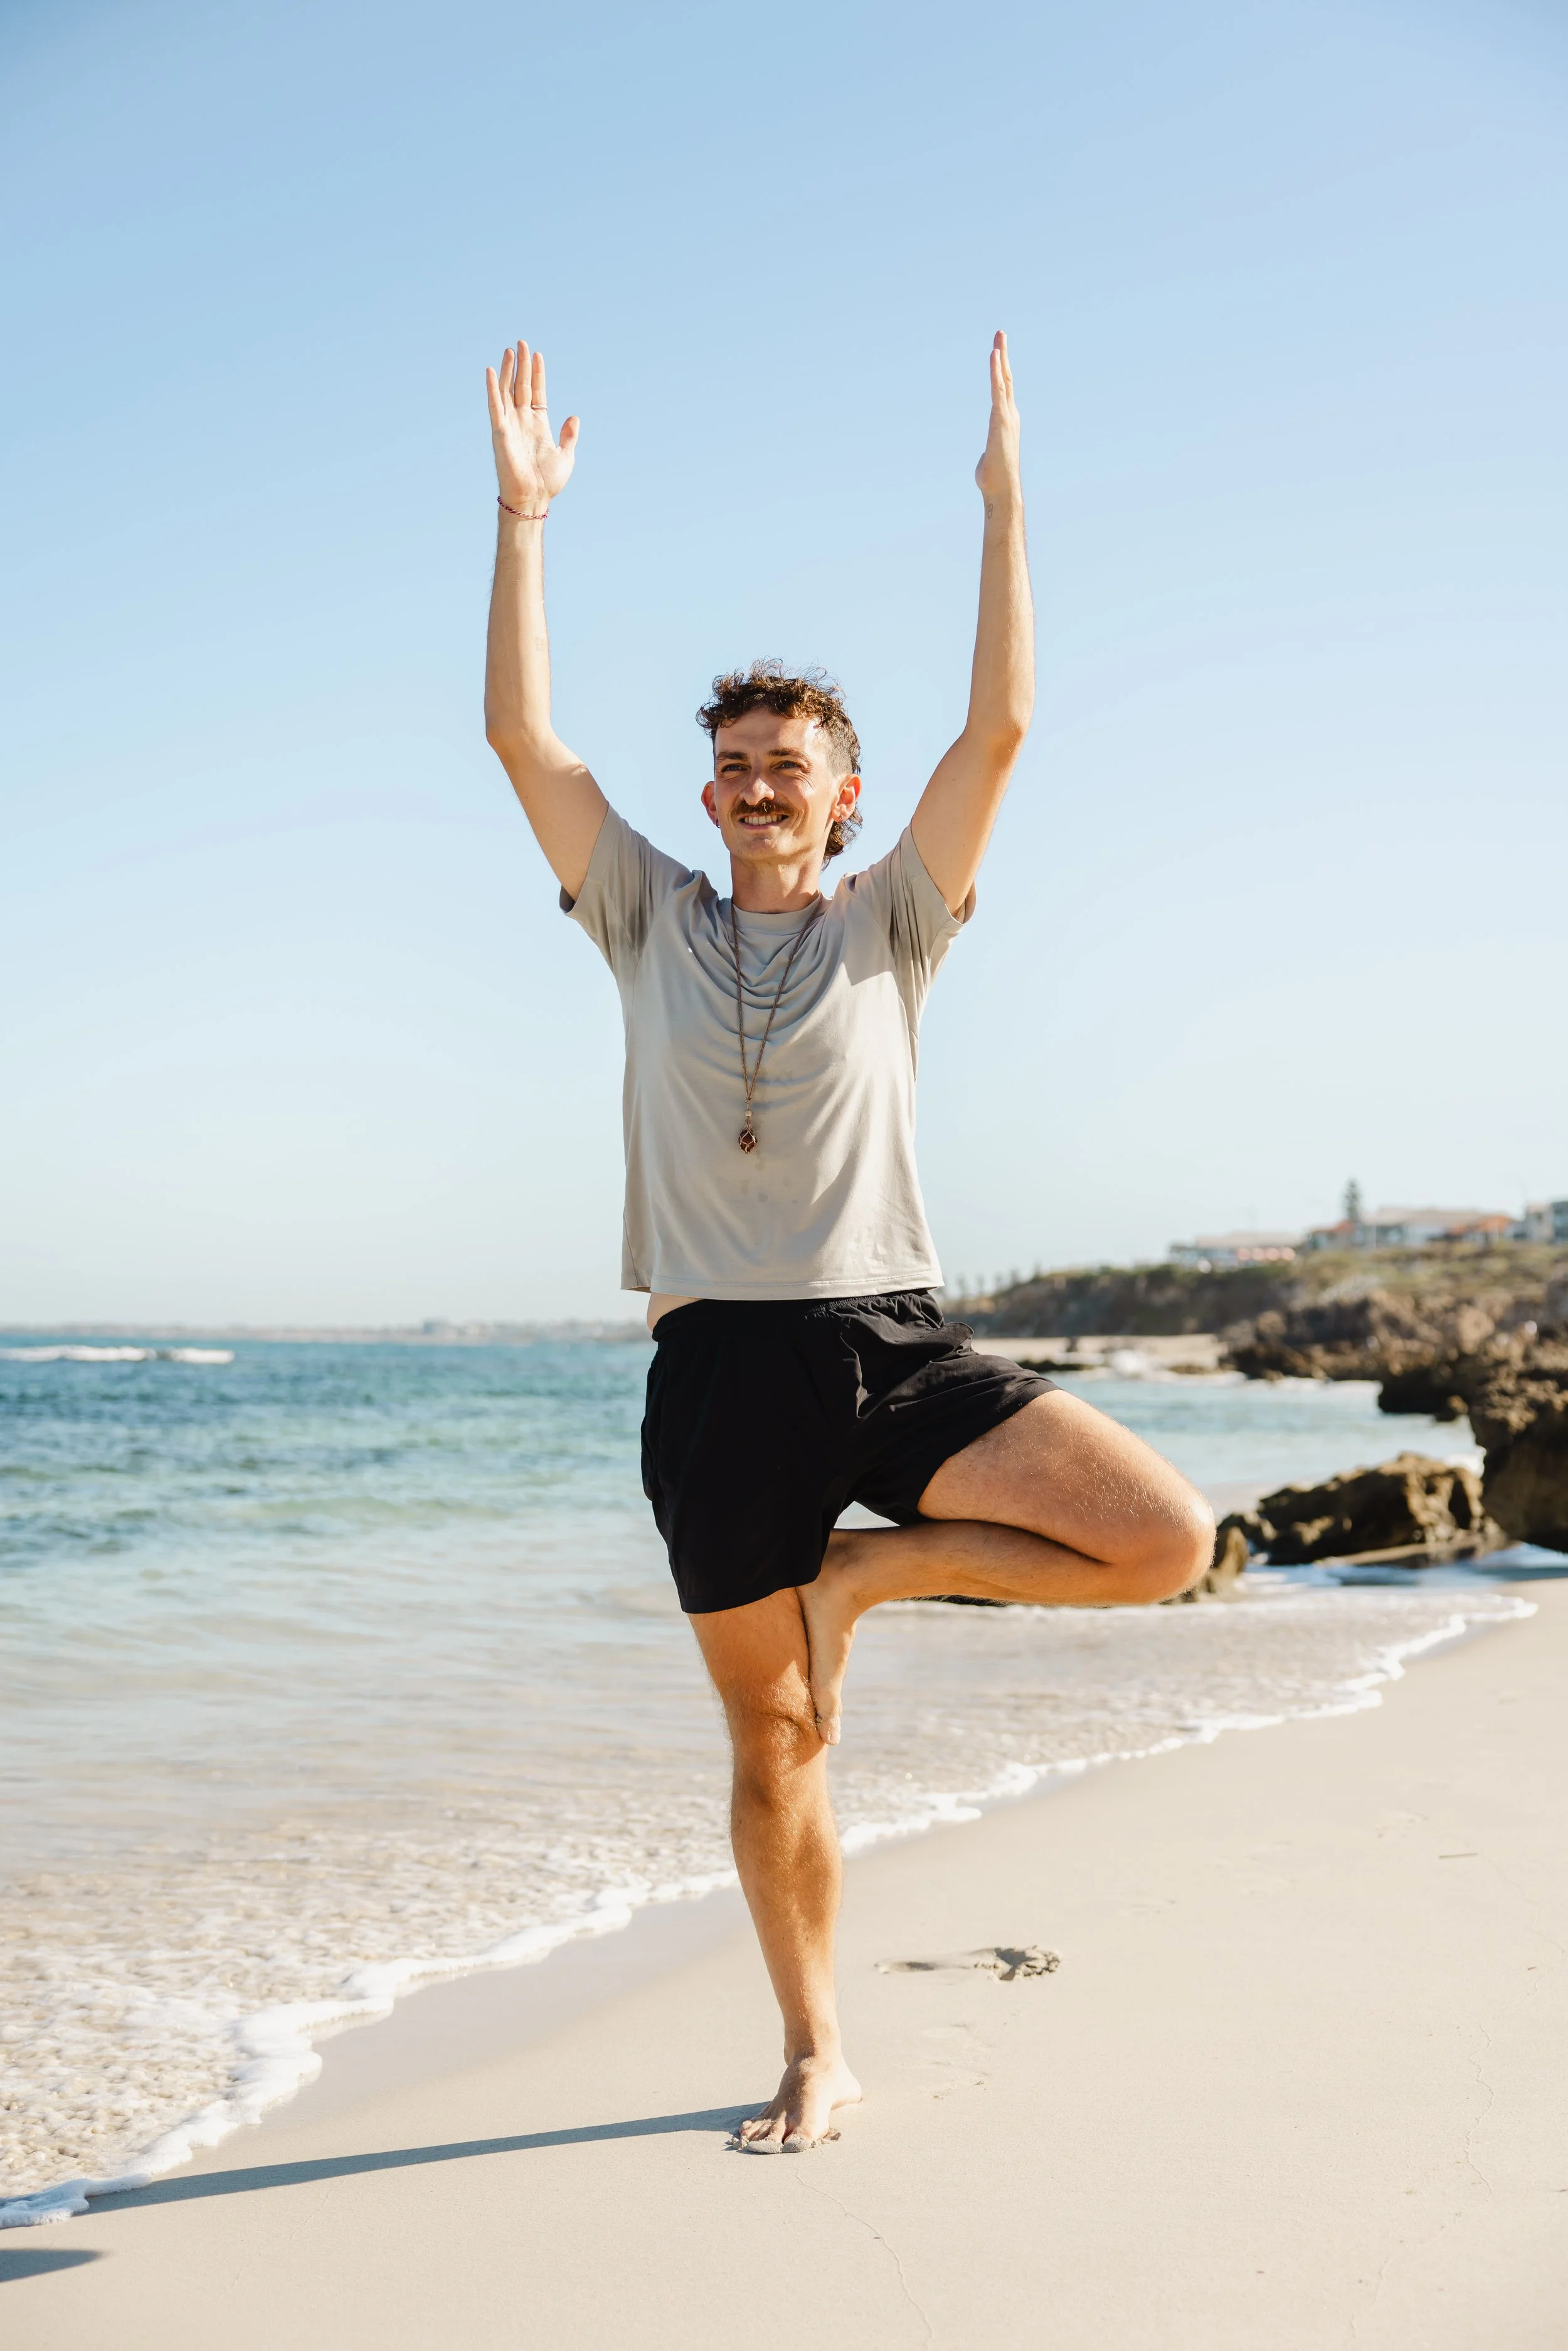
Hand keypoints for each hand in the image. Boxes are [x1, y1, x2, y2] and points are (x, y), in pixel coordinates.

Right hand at [486, 340, 579, 513]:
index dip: (537, 374)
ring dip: (508, 370)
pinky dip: (492, 388)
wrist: (534, 498)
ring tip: (510, 350)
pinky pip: (495, 406)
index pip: (537, 392)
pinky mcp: (500, 431)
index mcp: (538, 425)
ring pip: (507, 391)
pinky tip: (490, 371)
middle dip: (522, 365)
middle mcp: (522, 421)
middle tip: (522, 343)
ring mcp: (510, 425)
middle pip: (521, 386)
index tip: (538, 355)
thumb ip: (569, 435)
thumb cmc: (548, 482)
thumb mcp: (566, 455)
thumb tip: (574, 417)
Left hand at [974, 331, 1020, 507]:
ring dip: (1001, 356)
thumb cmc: (993, 479)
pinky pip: (998, 390)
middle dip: (1003, 355)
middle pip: (1006, 378)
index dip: (1000, 370)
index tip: (997, 352)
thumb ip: (988, 451)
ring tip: (999, 336)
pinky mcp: (1001, 418)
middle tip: (1000, 334)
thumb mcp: (989, 458)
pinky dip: (995, 371)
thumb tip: (986, 460)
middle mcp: (1010, 414)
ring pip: (1003, 379)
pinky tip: (994, 355)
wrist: (1001, 488)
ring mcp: (1007, 415)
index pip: (1003, 390)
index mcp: (1006, 420)